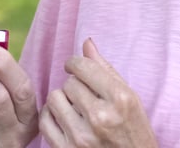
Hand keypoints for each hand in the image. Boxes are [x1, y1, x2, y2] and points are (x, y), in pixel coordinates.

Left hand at [40, 38, 157, 146]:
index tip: (76, 68)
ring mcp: (82, 137)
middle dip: (75, 86)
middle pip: (69, 82)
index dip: (76, 64)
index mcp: (120, 100)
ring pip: (54, 98)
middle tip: (84, 97)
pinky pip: (44, 121)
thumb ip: (106, 70)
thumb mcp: (130, 100)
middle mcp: (101, 117)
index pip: (84, 66)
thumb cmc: (134, 133)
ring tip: (75, 109)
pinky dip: (51, 117)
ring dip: (62, 101)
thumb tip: (86, 42)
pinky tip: (63, 120)